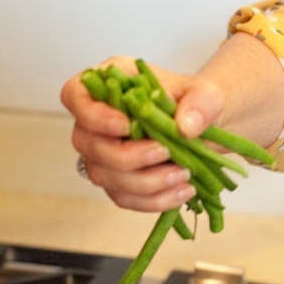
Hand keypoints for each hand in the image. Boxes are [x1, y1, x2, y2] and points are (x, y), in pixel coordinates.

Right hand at [60, 56, 221, 211]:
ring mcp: (102, 153)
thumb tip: (185, 127)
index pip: (75, 96)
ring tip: (183, 175)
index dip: (93, 115)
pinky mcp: (117, 181)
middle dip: (126, 156)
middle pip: (86, 143)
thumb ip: (201, 103)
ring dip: (143, 182)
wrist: (206, 130)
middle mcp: (97, 120)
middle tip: (165, 152)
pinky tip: (181, 191)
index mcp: (109, 84)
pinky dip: (152, 199)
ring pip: (103, 175)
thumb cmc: (195, 104)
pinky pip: (123, 197)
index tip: (126, 125)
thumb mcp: (208, 94)